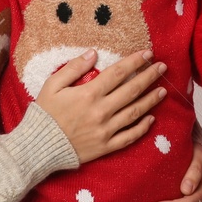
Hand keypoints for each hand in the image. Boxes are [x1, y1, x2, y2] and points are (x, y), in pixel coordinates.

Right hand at [36, 50, 167, 163]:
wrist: (38, 148)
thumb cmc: (44, 114)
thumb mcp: (52, 85)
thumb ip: (73, 68)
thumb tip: (93, 53)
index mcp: (89, 94)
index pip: (118, 73)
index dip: (135, 62)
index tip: (148, 54)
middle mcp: (101, 111)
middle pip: (132, 91)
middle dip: (149, 77)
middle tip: (163, 67)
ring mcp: (105, 130)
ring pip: (135, 113)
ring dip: (151, 101)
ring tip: (163, 91)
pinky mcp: (106, 147)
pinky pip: (129, 137)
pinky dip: (142, 128)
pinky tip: (151, 119)